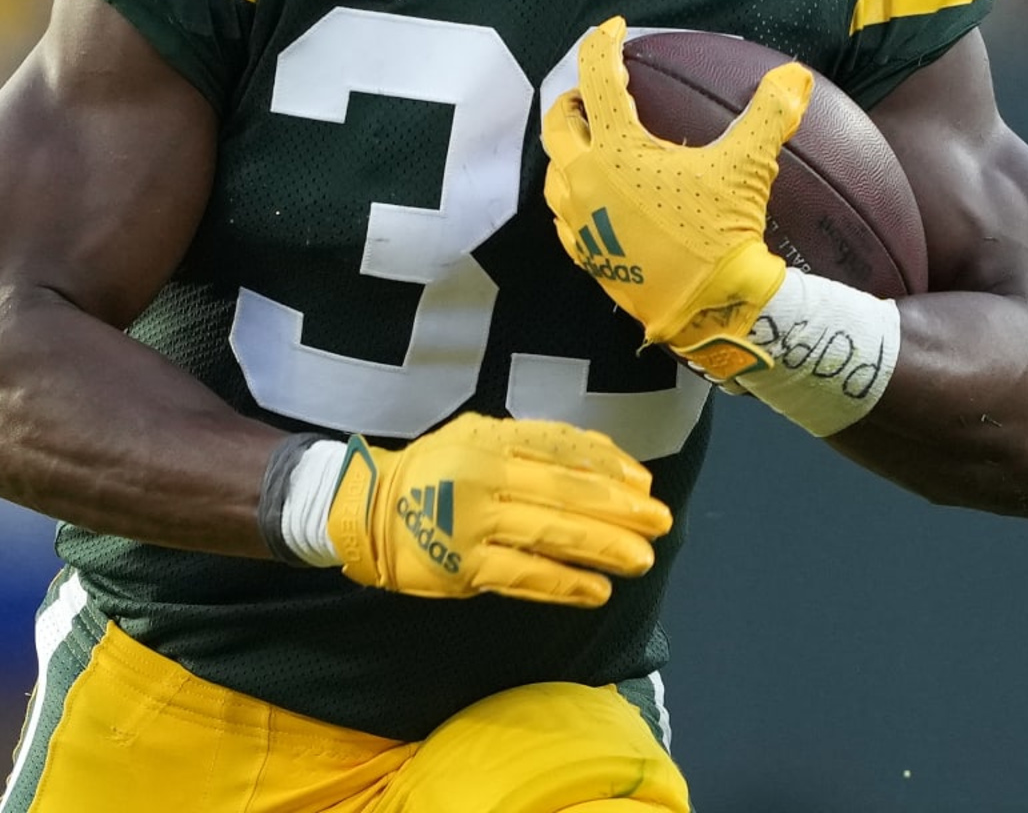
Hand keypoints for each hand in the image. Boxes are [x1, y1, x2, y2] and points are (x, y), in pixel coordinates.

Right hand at [326, 411, 671, 606]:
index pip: (562, 451)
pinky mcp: (463, 567)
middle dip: (619, 509)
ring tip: (641, 558)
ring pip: (550, 534)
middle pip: (565, 492)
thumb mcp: (479, 437)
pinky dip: (562, 583)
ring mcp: (475, 523)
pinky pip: (522, 575)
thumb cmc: (435, 471)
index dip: (608, 468)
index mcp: (493, 441)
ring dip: (601, 547)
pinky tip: (596, 590)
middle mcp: (487, 477)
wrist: (367, 508)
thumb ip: (533, 443)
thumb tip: (601, 456)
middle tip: (660, 522)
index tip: (645, 484)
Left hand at [541, 17, 813, 379]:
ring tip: (590, 140)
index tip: (614, 30)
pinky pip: (564, 216)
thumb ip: (769, 113)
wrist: (709, 308)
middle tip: (592, 90)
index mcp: (617, 150)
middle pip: (559, 124)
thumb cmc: (721, 235)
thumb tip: (792, 75)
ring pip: (554, 171)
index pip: (597, 79)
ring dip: (568, 149)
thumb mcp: (746, 167)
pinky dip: (573, 194)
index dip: (601, 44)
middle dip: (572, 99)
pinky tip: (593, 196)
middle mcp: (585, 181)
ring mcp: (581, 221)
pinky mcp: (587, 255)